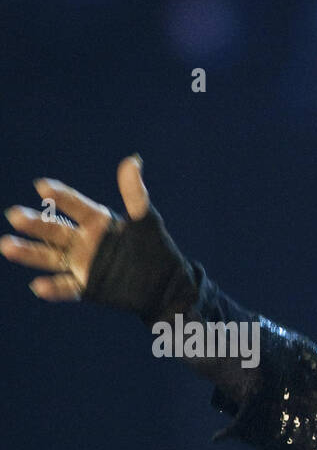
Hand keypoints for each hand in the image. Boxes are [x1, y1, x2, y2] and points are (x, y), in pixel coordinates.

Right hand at [1, 155, 149, 300]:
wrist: (166, 286)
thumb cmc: (157, 250)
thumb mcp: (147, 223)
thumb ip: (135, 196)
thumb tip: (133, 160)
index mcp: (97, 222)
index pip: (75, 206)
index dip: (60, 196)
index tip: (43, 186)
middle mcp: (83, 241)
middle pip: (54, 230)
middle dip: (35, 224)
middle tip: (15, 215)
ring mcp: (82, 264)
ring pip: (50, 257)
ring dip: (29, 252)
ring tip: (7, 246)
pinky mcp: (88, 287)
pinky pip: (67, 287)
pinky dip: (53, 289)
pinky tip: (38, 286)